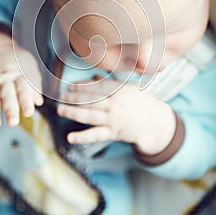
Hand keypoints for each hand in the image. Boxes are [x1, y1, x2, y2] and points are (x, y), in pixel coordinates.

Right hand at [0, 32, 42, 128]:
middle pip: (6, 94)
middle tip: (13, 122)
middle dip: (9, 108)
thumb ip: (34, 84)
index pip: (23, 88)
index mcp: (18, 74)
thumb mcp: (29, 67)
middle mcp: (3, 79)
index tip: (29, 112)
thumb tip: (38, 102)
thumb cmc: (16, 61)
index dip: (26, 100)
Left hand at [57, 79, 175, 154]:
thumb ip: (110, 83)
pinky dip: (82, 137)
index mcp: (120, 91)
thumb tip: (93, 77)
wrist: (155, 122)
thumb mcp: (129, 88)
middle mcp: (115, 105)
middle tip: (60, 95)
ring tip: (60, 110)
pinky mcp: (113, 133)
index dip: (83, 86)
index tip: (70, 85)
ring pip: (90, 116)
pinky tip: (70, 137)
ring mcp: (113, 120)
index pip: (98, 87)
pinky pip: (96, 135)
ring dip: (73, 113)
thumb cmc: (141, 102)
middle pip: (91, 100)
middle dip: (74, 98)